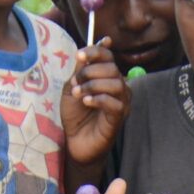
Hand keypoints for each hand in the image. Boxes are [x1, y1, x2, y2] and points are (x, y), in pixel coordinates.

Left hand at [63, 38, 127, 164]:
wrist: (75, 141)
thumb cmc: (75, 115)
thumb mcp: (72, 88)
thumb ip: (79, 71)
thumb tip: (84, 51)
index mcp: (107, 77)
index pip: (108, 56)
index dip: (96, 51)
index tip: (80, 55)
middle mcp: (118, 87)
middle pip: (112, 68)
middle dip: (90, 72)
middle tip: (75, 82)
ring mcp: (121, 102)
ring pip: (116, 84)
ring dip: (93, 85)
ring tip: (78, 93)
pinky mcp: (119, 117)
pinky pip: (115, 103)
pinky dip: (99, 99)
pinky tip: (86, 102)